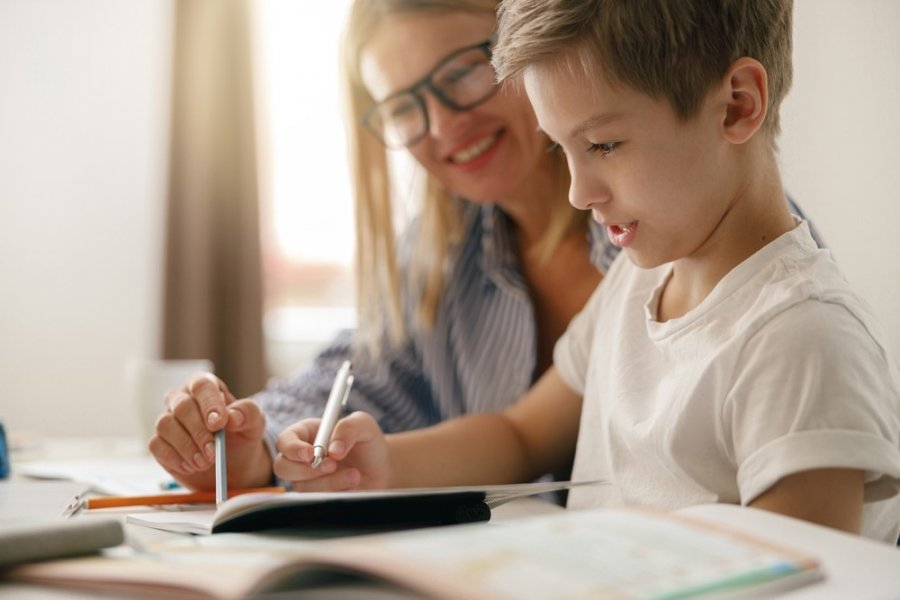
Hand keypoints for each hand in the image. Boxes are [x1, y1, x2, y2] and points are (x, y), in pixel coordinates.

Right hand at [148, 373, 271, 489]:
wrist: (234, 466)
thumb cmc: (242, 436)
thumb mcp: (254, 424)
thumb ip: (248, 414)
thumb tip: (232, 416)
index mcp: (207, 388)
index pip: (201, 385)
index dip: (209, 402)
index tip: (219, 423)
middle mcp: (183, 399)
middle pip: (182, 406)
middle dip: (199, 431)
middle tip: (214, 453)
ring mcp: (169, 420)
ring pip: (165, 425)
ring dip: (186, 447)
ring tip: (205, 463)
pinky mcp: (159, 442)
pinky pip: (156, 445)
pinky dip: (174, 458)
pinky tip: (191, 467)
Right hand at [274, 411, 391, 491]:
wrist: (381, 467)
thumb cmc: (367, 440)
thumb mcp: (363, 424)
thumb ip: (348, 428)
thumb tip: (332, 450)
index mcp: (305, 434)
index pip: (285, 440)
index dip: (292, 448)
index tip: (311, 453)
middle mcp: (301, 458)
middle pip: (283, 467)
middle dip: (306, 469)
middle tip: (332, 465)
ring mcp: (307, 480)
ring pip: (302, 487)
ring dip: (330, 482)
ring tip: (355, 475)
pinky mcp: (317, 497)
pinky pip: (317, 501)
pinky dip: (337, 493)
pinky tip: (353, 485)